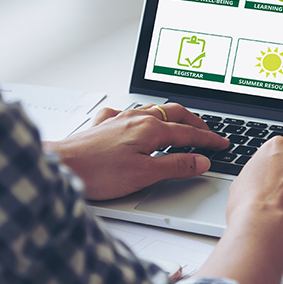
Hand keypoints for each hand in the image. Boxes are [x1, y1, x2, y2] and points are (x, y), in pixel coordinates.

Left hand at [44, 103, 228, 199]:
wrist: (60, 166)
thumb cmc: (97, 172)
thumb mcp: (144, 174)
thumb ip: (175, 166)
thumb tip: (201, 161)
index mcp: (150, 129)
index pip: (188, 132)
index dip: (208, 139)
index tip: (222, 144)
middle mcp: (136, 118)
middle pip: (174, 113)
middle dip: (194, 121)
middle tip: (207, 131)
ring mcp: (119, 119)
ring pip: (153, 109)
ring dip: (171, 115)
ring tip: (180, 123)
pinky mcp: (103, 125)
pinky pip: (127, 113)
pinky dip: (140, 115)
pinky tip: (135, 120)